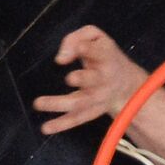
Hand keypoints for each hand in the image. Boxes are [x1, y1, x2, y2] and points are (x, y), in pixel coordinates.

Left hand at [33, 26, 148, 134]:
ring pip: (80, 102)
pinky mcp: (91, 111)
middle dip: (84, 79)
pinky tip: (46, 127)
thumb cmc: (104, 56)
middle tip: (70, 78)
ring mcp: (97, 97)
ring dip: (60, 103)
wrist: (126, 84)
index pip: (100, 52)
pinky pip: (76, 118)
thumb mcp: (96, 37)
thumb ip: (76, 39)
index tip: (80, 46)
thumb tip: (60, 59)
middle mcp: (104, 79)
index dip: (88, 49)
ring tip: (38, 103)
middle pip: (94, 80)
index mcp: (107, 57)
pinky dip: (61, 124)